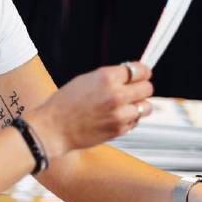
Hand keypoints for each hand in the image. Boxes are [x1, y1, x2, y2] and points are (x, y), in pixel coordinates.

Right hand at [28, 61, 153, 157]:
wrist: (54, 128)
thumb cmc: (64, 104)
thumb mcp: (86, 80)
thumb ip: (110, 77)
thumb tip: (129, 75)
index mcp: (107, 78)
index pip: (140, 70)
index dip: (142, 72)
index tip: (141, 74)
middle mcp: (116, 95)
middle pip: (147, 88)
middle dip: (141, 88)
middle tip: (133, 90)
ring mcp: (119, 114)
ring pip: (146, 107)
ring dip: (138, 105)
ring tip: (124, 106)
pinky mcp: (119, 130)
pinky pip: (135, 122)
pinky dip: (129, 119)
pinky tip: (114, 117)